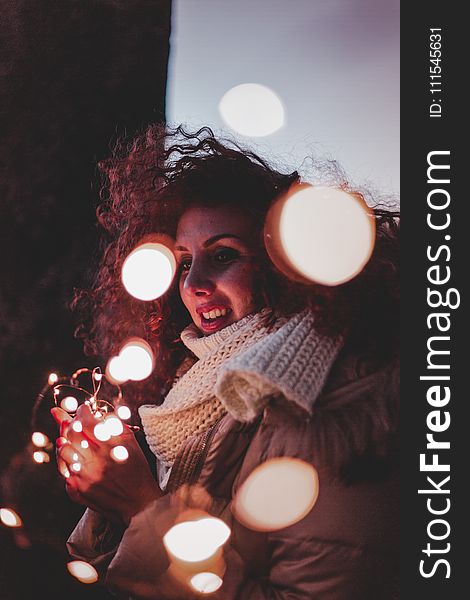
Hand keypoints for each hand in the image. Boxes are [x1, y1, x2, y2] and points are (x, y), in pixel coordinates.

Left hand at [51, 403, 161, 524]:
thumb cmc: (137, 471)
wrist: (139, 503)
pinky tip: (75, 459)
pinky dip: (67, 462)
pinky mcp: (79, 490)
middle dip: (71, 423)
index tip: (84, 409)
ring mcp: (85, 476)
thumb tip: (100, 413)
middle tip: (76, 422)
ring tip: (72, 440)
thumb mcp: (132, 443)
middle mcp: (96, 459)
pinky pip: (64, 470)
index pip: (87, 421)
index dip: (82, 411)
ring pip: (63, 450)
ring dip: (66, 441)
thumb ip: (116, 426)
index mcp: (111, 445)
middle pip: (72, 433)